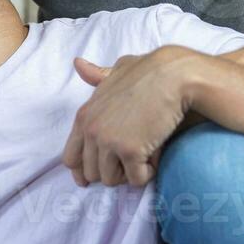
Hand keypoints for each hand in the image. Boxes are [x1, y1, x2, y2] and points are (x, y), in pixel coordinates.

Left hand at [62, 46, 203, 187]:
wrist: (173, 75)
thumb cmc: (149, 70)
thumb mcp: (117, 72)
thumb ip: (97, 76)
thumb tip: (78, 64)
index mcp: (84, 116)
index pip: (70, 158)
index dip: (84, 170)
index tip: (102, 173)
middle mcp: (91, 131)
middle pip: (91, 173)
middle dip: (112, 172)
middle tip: (131, 161)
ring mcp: (109, 142)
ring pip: (111, 180)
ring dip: (129, 174)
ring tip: (144, 157)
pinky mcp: (130, 151)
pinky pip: (136, 179)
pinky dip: (147, 174)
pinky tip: (156, 159)